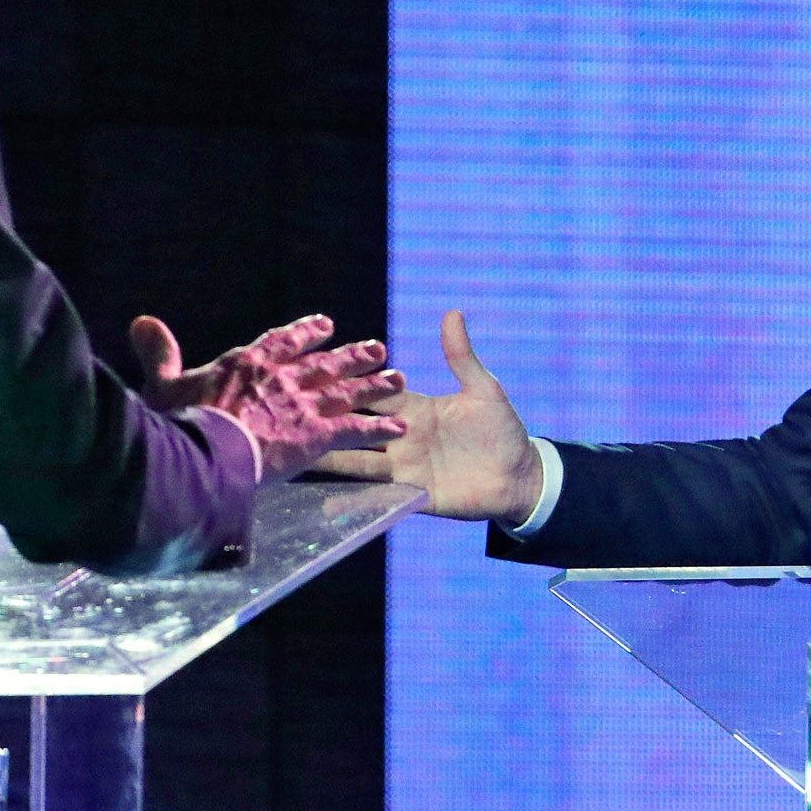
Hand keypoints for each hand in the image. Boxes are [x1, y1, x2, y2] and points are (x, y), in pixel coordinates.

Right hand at [129, 313, 407, 480]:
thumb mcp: (163, 383)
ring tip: (398, 379)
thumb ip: (159, 353)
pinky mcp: (315, 435)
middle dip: (352, 356)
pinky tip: (400, 428)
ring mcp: (301, 405)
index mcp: (248, 363)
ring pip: (346, 390)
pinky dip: (378, 428)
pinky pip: (354, 430)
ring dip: (373, 385)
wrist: (199, 450)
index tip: (325, 324)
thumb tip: (141, 321)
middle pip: (325, 363)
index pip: (283, 340)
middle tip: (378, 348)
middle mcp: (282, 378)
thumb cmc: (176, 421)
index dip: (305, 332)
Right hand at [316, 310, 544, 524]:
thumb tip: (452, 313)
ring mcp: (403, 467)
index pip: (374, 393)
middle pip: (356, 426)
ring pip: (356, 459)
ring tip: (295, 453)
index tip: (317, 372)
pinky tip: (324, 497)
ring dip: (328, 456)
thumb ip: (461, 357)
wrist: (521, 478)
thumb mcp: (483, 391)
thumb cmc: (502, 431)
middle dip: (327, 419)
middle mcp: (400, 437)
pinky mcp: (411, 495)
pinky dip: (351, 496)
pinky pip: (376, 495)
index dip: (350, 383)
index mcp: (414, 409)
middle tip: (289, 412)